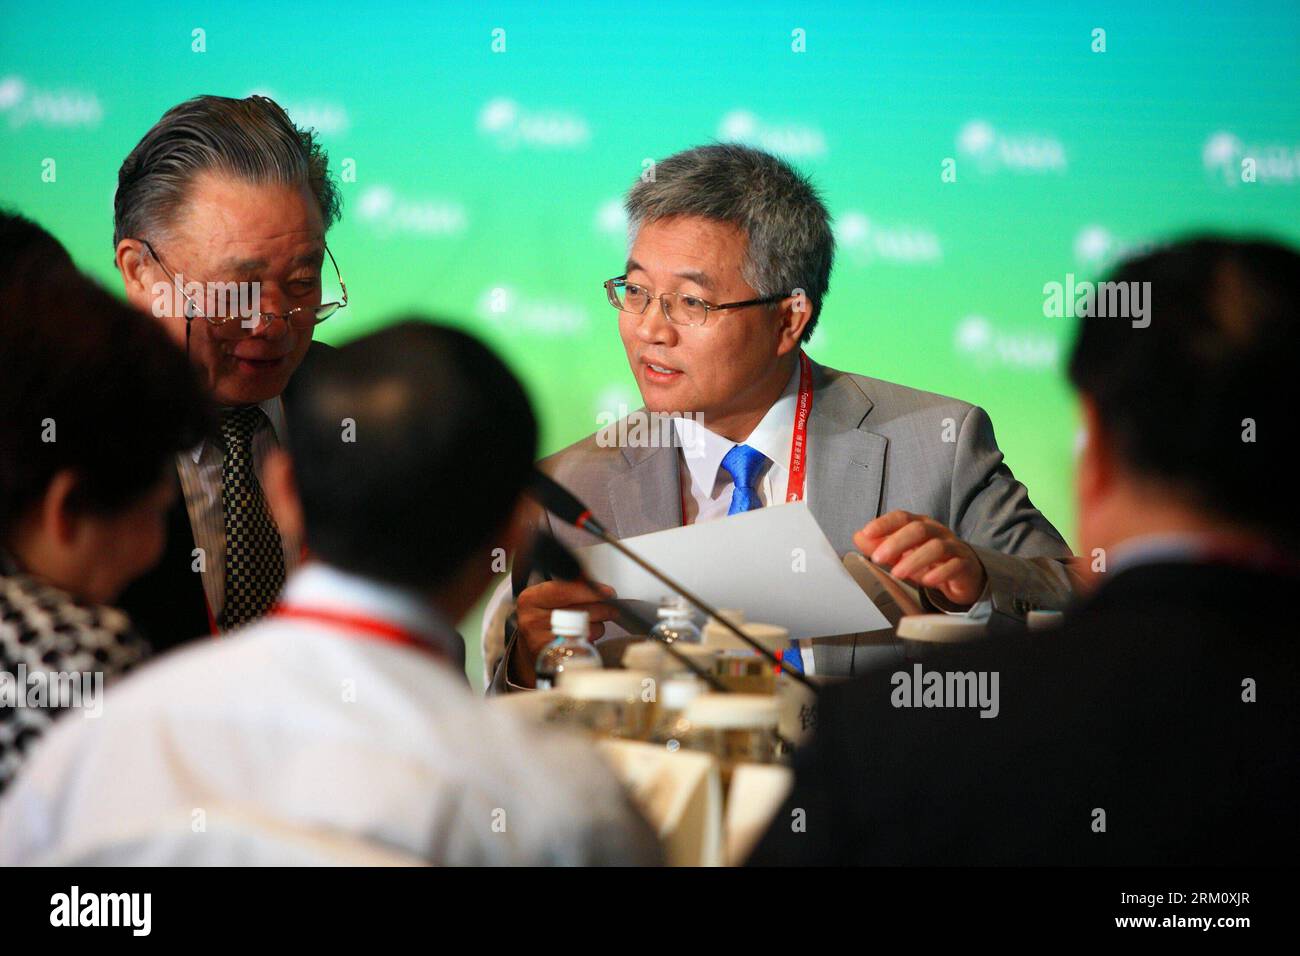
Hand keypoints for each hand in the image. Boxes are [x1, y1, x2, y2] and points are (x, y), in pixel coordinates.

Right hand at [512, 579, 616, 684]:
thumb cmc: (548, 620)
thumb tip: (590, 576)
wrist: (536, 652)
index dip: (590, 591)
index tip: (608, 592)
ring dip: (597, 628)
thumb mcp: (551, 598)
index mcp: (530, 599)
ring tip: (593, 626)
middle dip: (601, 610)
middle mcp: (531, 621)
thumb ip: (570, 586)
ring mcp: (540, 643)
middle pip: (578, 612)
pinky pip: (585, 648)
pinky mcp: (554, 660)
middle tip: (612, 609)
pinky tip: (587, 641)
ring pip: (585, 631)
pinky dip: (591, 644)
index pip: (564, 592)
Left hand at [853, 510, 987, 608]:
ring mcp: (953, 547)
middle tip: (878, 558)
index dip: (884, 523)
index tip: (867, 533)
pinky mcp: (964, 564)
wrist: (964, 575)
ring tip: (898, 573)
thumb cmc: (930, 561)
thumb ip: (879, 545)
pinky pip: (955, 565)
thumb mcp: (901, 553)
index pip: (901, 517)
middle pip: (918, 529)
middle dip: (896, 543)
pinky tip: (927, 581)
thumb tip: (858, 537)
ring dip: (914, 560)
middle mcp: (937, 532)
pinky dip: (940, 572)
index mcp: (920, 525)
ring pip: (936, 547)